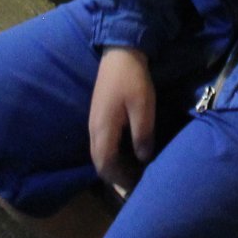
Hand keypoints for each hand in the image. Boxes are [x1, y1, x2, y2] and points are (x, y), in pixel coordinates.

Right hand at [87, 46, 157, 194]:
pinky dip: (114, 153)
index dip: (120, 179)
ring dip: (115, 165)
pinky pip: (103, 143)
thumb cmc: (133, 80)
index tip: (137, 186)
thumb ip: (142, 135)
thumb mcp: (143, 108)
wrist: (120, 52)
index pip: (105, 165)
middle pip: (100, 162)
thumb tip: (143, 159)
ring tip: (135, 170)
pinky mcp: (99, 115)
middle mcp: (94, 129)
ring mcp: (95, 121)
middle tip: (137, 181)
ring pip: (100, 153)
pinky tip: (129, 151)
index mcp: (103, 129)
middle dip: (116, 176)